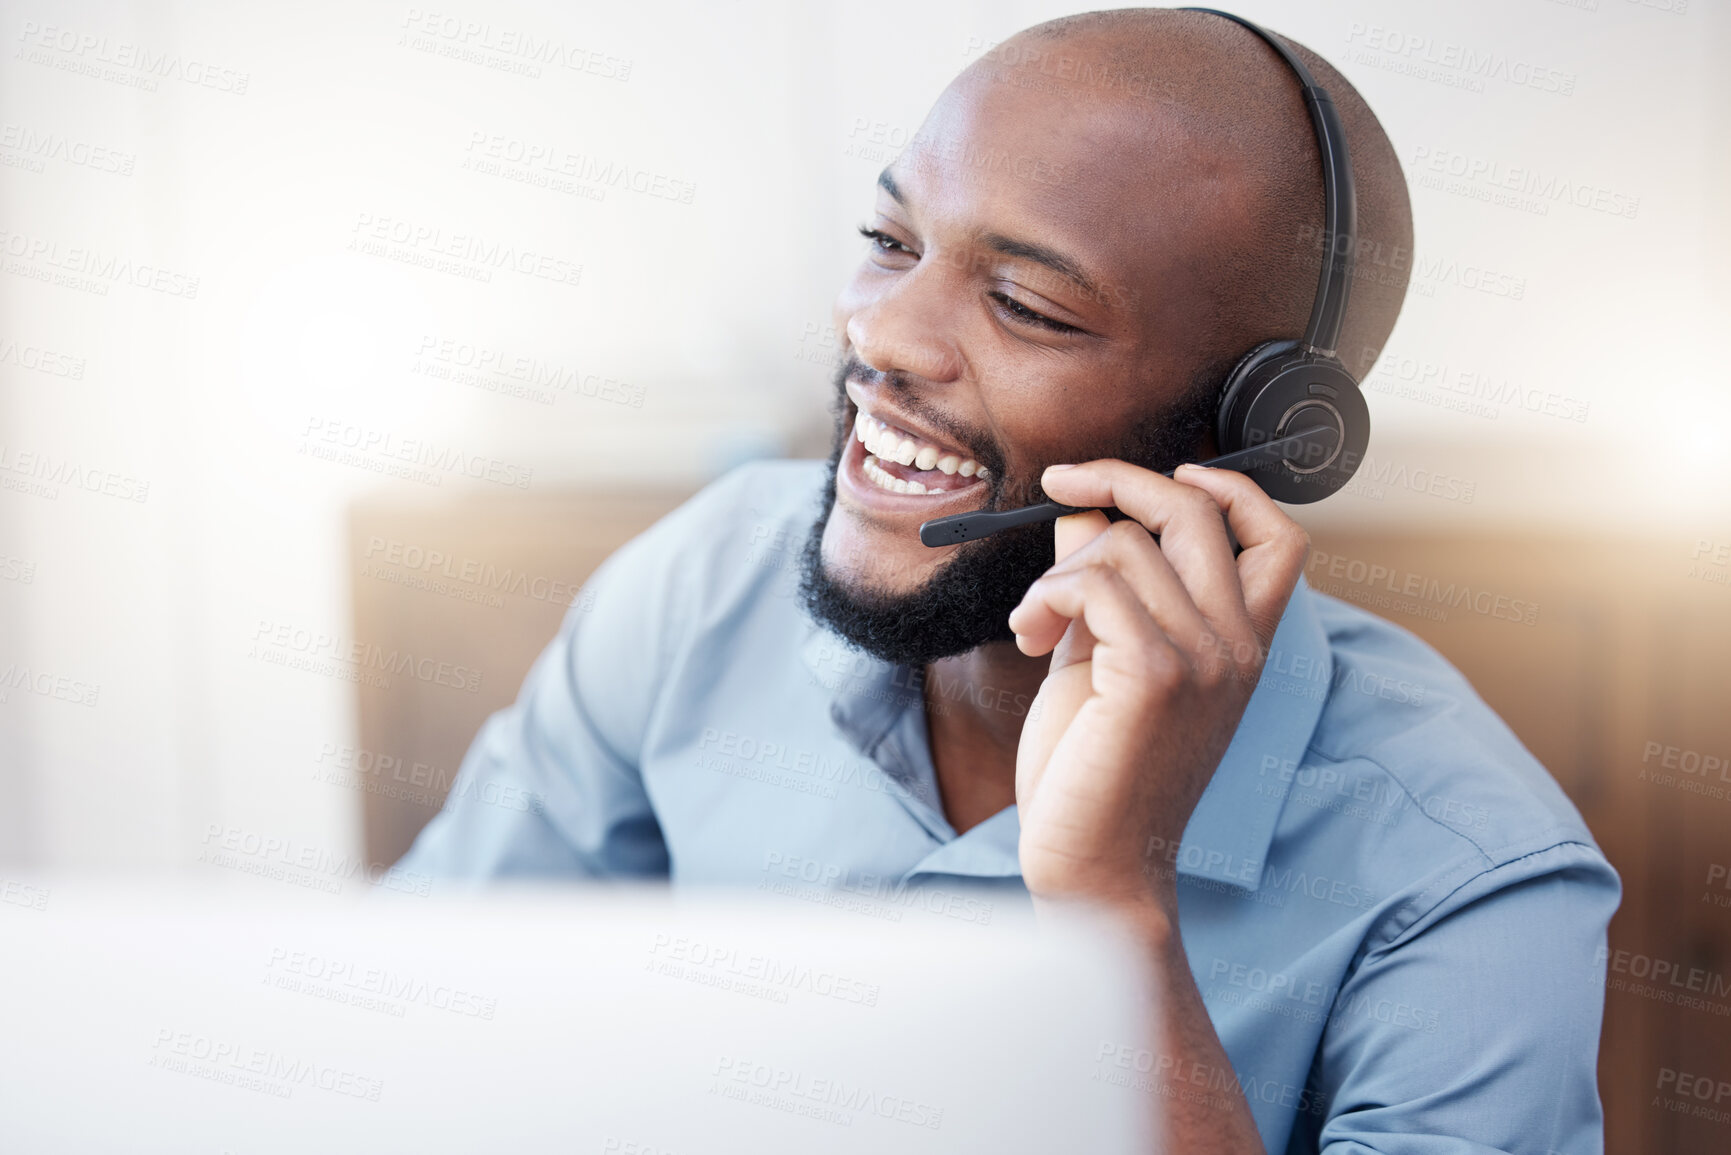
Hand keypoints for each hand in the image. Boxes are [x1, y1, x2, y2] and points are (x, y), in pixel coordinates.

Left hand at [1006, 459, 1310, 912]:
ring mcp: (1205, 660)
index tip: (1164, 471)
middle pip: (1196, 510)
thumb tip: (1082, 511)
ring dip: (1056, 571)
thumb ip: (1104, 587)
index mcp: (1243, 644)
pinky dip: (1046, 595)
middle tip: (1058, 485)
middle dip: (1118, 479)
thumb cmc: (1096, 771)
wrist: (1096, 868)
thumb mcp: (1102, 659)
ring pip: (1125, 546)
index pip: (1278, 535)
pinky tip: (1028, 635)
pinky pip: (1095, 584)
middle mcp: (1240, 646)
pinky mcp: (1156, 677)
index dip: (1229, 486)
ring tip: (1032, 622)